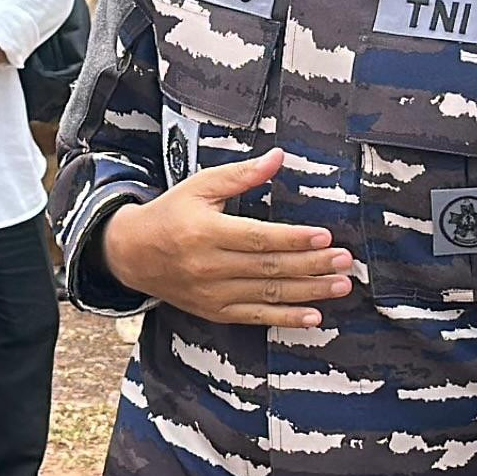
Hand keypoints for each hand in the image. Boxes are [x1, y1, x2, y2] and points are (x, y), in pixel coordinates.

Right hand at [101, 149, 351, 327]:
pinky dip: (286, 318)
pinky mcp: (215, 312)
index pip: (258, 238)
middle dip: (311, 265)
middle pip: (269, 268)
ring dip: (308, 292)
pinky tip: (314, 316)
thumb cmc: (170, 214)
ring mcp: (212, 293)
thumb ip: (240, 175)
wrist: (131, 254)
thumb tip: (278, 157)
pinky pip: (256, 317)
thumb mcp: (199, 186)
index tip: (325, 236)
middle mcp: (209, 266)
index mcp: (205, 232)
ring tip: (341, 284)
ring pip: (268, 294)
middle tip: (345, 261)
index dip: (293, 239)